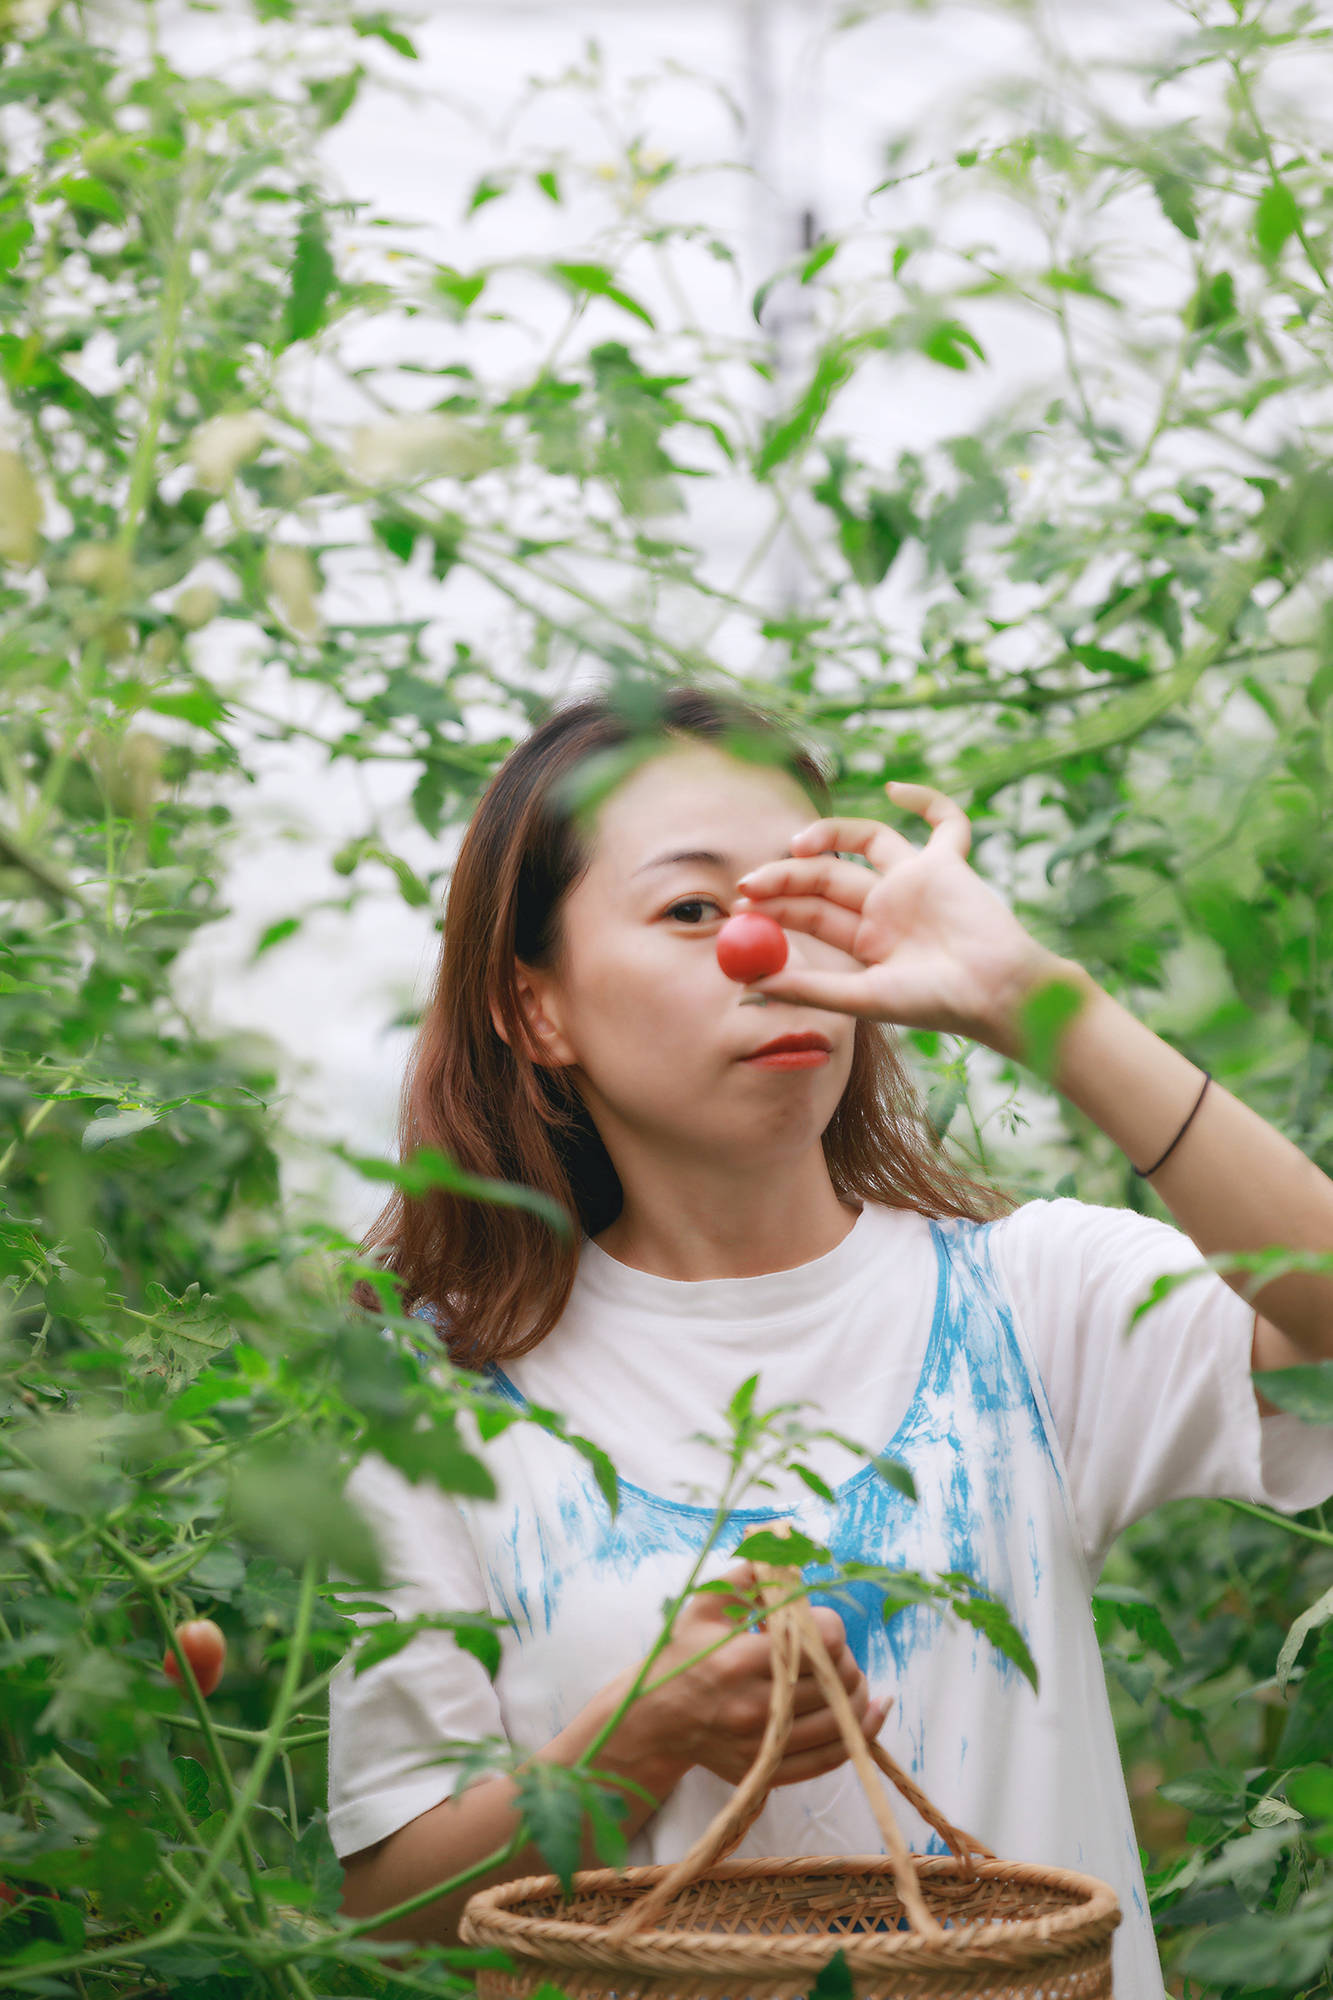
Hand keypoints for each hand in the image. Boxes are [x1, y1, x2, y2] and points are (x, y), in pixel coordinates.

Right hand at [625, 1560, 887, 1788]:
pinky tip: (873, 1711)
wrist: (657, 1716)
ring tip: (845, 1676)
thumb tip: (792, 1547)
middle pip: (836, 1679)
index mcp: (739, 1659)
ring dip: (857, 1693)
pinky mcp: (768, 1770)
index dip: (830, 1625)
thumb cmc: (687, 1651)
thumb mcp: (709, 1602)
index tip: (819, 1622)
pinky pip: (830, 1759)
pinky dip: (861, 1735)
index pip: (820, 1641)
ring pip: (841, 1721)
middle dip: (844, 1657)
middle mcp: (753, 1706)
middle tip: (831, 1649)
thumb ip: (752, 1573)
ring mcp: (762, 1745)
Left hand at [733, 780, 1070, 1050]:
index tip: (737, 905)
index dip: (772, 906)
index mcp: (864, 941)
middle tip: (749, 882)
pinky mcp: (949, 863)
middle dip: (785, 876)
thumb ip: (811, 988)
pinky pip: (943, 822)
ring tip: (797, 845)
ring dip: (828, 834)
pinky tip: (897, 788)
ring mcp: (915, 881)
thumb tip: (750, 986)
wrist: (997, 995)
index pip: (808, 913)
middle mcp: (885, 906)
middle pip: (825, 876)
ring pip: (865, 840)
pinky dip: (926, 798)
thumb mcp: (864, 997)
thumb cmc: (936, 1004)